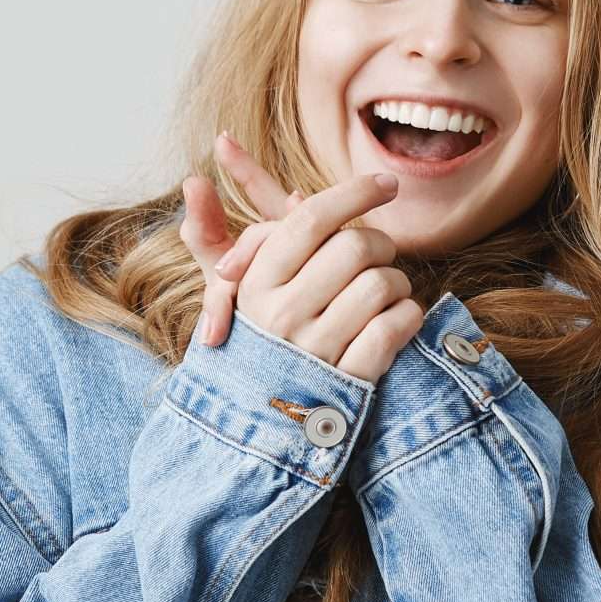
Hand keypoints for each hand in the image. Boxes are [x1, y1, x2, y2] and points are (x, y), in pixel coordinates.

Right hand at [179, 133, 424, 380]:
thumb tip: (193, 181)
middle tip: (379, 253)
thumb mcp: (230, 287)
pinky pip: (396, 326)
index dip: (353, 193)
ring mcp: (315, 351)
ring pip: (382, 284)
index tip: (385, 183)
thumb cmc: (255, 337)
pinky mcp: (349, 381)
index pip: (309, 220)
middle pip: (355, 246)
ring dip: (397, 282)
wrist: (264, 420)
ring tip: (385, 292)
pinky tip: (397, 319)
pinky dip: (407, 317)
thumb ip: (210, 230)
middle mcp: (281, 316)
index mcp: (254, 285)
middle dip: (380, 243)